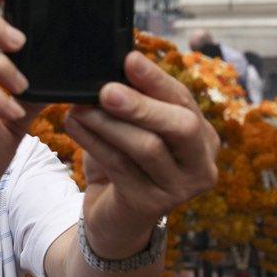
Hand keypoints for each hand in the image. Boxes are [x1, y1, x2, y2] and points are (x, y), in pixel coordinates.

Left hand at [65, 52, 218, 257]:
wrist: (113, 219)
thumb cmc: (124, 163)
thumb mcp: (133, 130)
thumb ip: (132, 101)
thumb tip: (114, 64)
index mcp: (203, 137)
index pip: (184, 100)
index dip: (156, 79)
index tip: (129, 58)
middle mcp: (201, 164)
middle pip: (182, 126)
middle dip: (142, 104)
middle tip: (106, 89)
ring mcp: (180, 189)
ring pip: (147, 147)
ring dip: (109, 123)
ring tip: (79, 106)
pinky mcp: (151, 205)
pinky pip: (120, 167)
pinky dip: (94, 143)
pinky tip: (73, 125)